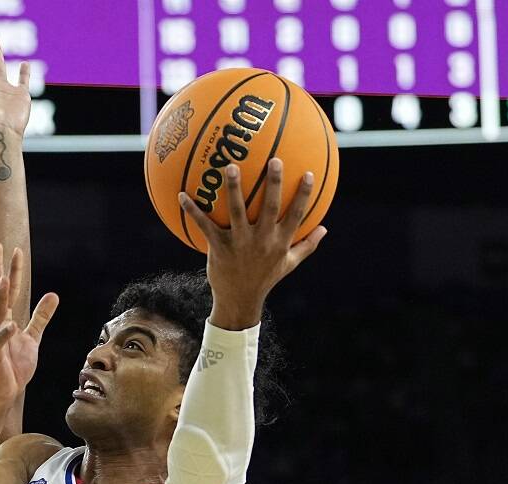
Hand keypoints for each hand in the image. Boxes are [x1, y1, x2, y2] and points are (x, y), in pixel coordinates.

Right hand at [0, 243, 58, 403]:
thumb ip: (41, 317)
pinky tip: (10, 325)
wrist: (1, 394)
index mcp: (2, 320)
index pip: (8, 290)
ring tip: (2, 279)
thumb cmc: (12, 367)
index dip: (12, 271)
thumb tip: (53, 294)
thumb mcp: (31, 338)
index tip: (16, 250)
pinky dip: (3, 334)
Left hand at [178, 158, 326, 328]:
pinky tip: (182, 195)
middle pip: (270, 207)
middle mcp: (262, 240)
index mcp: (280, 242)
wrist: (239, 300)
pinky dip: (193, 210)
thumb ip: (307, 245)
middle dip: (274, 183)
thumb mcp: (289, 264)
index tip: (309, 173)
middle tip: (275, 160)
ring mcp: (239, 243)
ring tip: (230, 167)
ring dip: (233, 189)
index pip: (296, 215)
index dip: (304, 195)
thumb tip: (325, 228)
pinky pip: (205, 226)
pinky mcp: (219, 247)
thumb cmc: (265, 279)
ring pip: (237, 212)